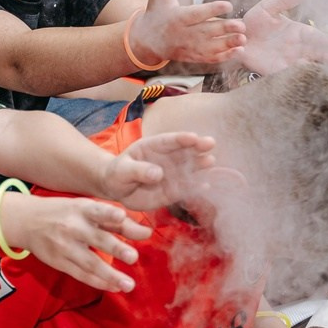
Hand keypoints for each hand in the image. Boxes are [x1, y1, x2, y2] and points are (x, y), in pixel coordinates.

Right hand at [8, 192, 148, 291]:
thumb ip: (118, 221)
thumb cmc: (65, 212)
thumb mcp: (88, 209)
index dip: (108, 214)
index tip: (121, 216)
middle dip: (115, 249)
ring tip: (129, 285)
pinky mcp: (58, 262)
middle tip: (133, 257)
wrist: (27, 221)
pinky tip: (114, 287)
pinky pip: (80, 274)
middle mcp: (72, 227)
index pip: (96, 210)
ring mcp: (64, 247)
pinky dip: (98, 282)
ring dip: (110, 275)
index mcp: (81, 209)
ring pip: (89, 263)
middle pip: (96, 239)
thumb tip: (147, 233)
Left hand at [102, 129, 216, 211]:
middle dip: (197, 146)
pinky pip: (185, 188)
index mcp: (153, 146)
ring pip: (188, 168)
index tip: (194, 137)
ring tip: (210, 162)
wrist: (117, 189)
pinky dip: (195, 186)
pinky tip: (206, 185)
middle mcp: (166, 158)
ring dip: (200, 165)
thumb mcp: (122, 170)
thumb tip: (158, 174)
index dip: (182, 138)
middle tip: (210, 143)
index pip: (169, 140)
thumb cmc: (118, 173)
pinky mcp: (173, 190)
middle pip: (184, 150)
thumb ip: (138, 170)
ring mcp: (171, 174)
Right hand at [129, 0, 241, 69]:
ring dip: (228, 44)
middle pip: (207, 32)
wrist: (147, 40)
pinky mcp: (193, 56)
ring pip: (211, 47)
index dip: (212, 10)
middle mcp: (184, 34)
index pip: (197, 14)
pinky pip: (210, 58)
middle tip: (242, 25)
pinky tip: (239, 51)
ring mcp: (189, 47)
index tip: (228, 5)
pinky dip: (225, 57)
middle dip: (225, 29)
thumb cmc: (156, 13)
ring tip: (243, 39)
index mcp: (178, 17)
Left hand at [229, 0, 327, 76]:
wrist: (234, 38)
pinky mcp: (275, 71)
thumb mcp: (268, 8)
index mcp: (297, 32)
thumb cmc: (253, 22)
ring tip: (321, 69)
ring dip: (312, 67)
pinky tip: (299, 73)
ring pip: (304, 65)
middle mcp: (295, 48)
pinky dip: (294, 75)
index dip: (325, 39)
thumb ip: (284, 1)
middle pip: (314, 53)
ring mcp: (286, 60)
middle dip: (326, 57)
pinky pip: (287, 74)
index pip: (314, 36)